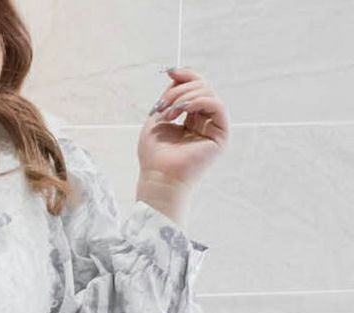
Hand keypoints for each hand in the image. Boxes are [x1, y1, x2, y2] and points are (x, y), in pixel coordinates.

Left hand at [139, 66, 228, 188]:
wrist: (158, 178)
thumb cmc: (154, 155)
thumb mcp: (158, 117)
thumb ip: (170, 95)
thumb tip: (176, 74)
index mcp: (191, 118)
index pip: (195, 87)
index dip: (185, 75)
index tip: (170, 71)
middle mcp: (205, 121)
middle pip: (202, 87)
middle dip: (179, 90)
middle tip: (161, 105)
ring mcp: (214, 128)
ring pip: (208, 93)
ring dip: (184, 97)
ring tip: (168, 113)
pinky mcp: (221, 135)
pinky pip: (216, 105)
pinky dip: (197, 101)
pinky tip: (181, 110)